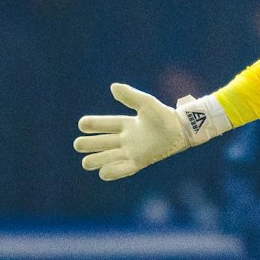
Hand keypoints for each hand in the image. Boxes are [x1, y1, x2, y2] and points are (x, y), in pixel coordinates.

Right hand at [74, 83, 225, 179]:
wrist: (181, 130)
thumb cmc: (165, 115)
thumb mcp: (146, 103)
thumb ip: (130, 96)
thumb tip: (113, 87)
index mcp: (127, 124)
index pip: (105, 124)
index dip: (93, 124)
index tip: (81, 124)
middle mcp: (127, 138)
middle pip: (103, 143)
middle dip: (90, 144)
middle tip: (78, 145)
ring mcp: (133, 151)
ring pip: (110, 157)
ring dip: (98, 160)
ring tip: (85, 163)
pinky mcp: (140, 162)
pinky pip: (124, 169)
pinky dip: (113, 171)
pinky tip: (102, 173)